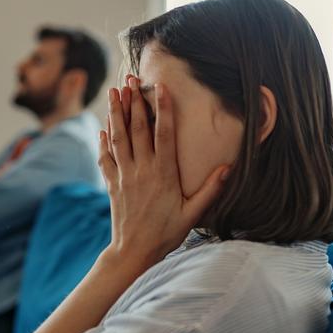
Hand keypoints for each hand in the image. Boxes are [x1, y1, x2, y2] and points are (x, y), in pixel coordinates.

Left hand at [98, 76, 229, 267]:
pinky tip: (103, 128)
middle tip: (130, 79)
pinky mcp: (112, 185)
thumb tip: (228, 167)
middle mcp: (142, 170)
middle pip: (137, 129)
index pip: (164, 134)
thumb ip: (210, 189)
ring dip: (115, 113)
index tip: (160, 87)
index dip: (163, 108)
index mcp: (163, 174)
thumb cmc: (166, 234)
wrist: (134, 252)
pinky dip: (103, 141)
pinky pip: (106, 157)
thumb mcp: (193, 214)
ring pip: (118, 138)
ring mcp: (124, 176)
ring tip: (113, 92)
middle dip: (133, 101)